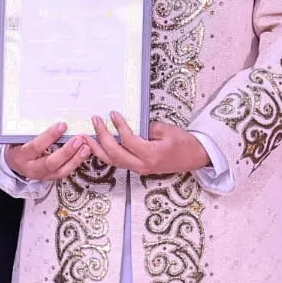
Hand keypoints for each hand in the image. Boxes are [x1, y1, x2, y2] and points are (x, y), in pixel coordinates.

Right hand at [4, 122, 92, 180]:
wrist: (15, 164)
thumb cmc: (18, 147)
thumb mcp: (19, 138)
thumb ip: (32, 131)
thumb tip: (50, 117)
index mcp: (21, 156)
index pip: (36, 147)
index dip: (50, 136)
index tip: (62, 125)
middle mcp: (32, 168)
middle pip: (51, 163)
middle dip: (66, 151)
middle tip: (78, 139)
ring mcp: (43, 175)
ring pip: (61, 171)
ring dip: (76, 159)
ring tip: (86, 147)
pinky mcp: (51, 178)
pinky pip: (65, 172)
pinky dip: (76, 162)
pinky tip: (83, 154)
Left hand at [89, 112, 210, 175]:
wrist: (195, 158)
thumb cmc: (184, 143)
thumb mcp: (168, 130)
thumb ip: (148, 128)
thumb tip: (131, 124)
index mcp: (151, 155)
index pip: (128, 141)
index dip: (119, 126)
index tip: (112, 114)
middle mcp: (142, 165)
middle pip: (115, 153)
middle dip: (102, 137)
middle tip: (95, 121)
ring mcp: (139, 169)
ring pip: (113, 161)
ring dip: (98, 149)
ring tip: (86, 137)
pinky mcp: (138, 168)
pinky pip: (118, 162)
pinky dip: (105, 153)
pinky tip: (98, 145)